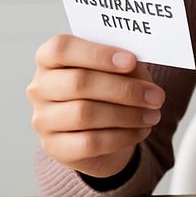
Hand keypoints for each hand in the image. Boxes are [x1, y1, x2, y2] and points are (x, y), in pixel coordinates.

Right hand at [26, 34, 165, 177]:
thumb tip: (136, 67)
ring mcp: (43, 120)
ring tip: (153, 114)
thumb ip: (124, 64)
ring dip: (127, 115)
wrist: (98, 129)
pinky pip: (89, 143)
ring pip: (84, 114)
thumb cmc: (106, 89)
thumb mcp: (117, 70)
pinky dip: (121, 136)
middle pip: (78, 83)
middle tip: (156, 96)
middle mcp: (40, 88)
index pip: (61, 48)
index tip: (131, 61)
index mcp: (49, 59)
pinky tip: (140, 131)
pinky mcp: (54, 147)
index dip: (97, 54)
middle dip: (123, 89)